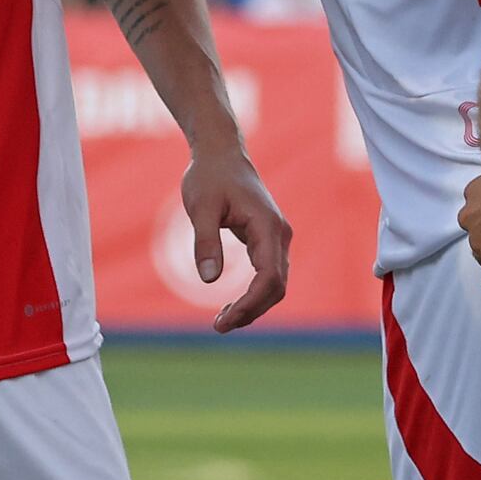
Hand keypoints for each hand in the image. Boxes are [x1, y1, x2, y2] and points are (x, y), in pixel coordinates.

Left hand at [180, 141, 293, 331]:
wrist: (221, 153)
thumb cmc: (209, 176)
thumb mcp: (201, 207)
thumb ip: (205, 242)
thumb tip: (208, 280)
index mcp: (267, 226)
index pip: (269, 278)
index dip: (250, 304)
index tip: (224, 320)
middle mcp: (279, 234)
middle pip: (276, 287)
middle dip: (251, 311)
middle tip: (219, 326)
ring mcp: (276, 237)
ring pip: (275, 284)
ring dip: (253, 306)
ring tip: (222, 321)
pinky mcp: (268, 239)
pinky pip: (268, 275)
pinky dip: (253, 294)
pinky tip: (231, 305)